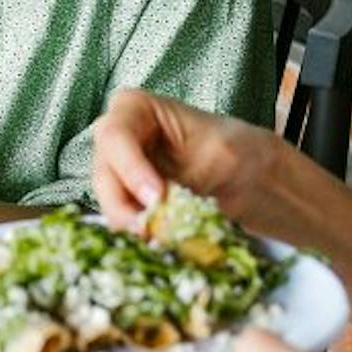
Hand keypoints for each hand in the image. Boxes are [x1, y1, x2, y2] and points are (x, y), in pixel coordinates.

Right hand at [91, 87, 283, 230]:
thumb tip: (159, 211)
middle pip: (105, 176)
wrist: (246, 175)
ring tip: (162, 240)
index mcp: (133, 109)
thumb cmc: (233, 148)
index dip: (131, 170)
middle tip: (152, 230)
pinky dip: (140, 235)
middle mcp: (116, 140)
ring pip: (109, 205)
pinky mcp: (126, 204)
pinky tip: (161, 243)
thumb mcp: (219, 152)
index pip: (116, 137)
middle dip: (125, 207)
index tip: (156, 198)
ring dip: (133, 226)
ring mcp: (117, 174)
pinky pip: (122, 223)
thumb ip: (186, 176)